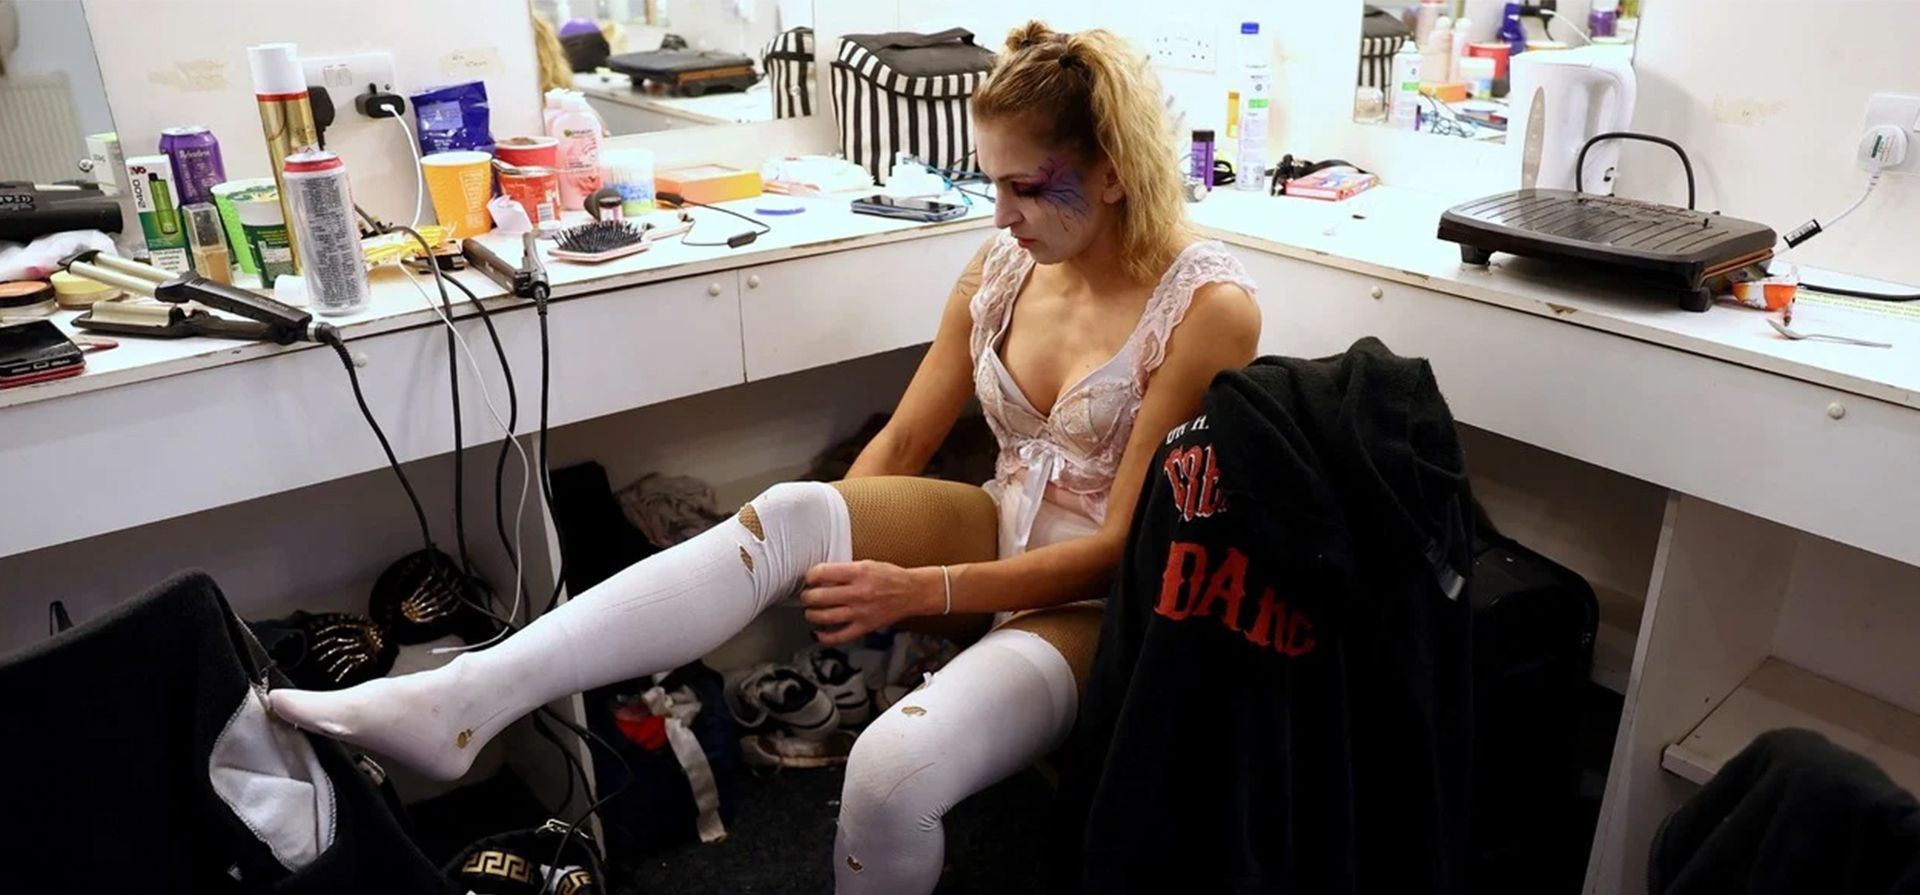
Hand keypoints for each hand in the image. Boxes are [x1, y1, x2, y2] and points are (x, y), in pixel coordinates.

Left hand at [800, 560, 941, 645]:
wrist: (912, 592)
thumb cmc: (890, 577)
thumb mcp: (866, 564)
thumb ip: (844, 570)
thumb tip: (819, 577)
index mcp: (858, 573)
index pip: (822, 573)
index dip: (810, 576)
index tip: (809, 579)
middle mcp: (858, 593)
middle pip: (819, 597)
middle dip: (807, 596)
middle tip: (806, 596)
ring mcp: (861, 612)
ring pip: (825, 617)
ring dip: (811, 614)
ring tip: (810, 611)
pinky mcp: (864, 627)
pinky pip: (839, 636)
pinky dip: (823, 637)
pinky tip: (818, 633)